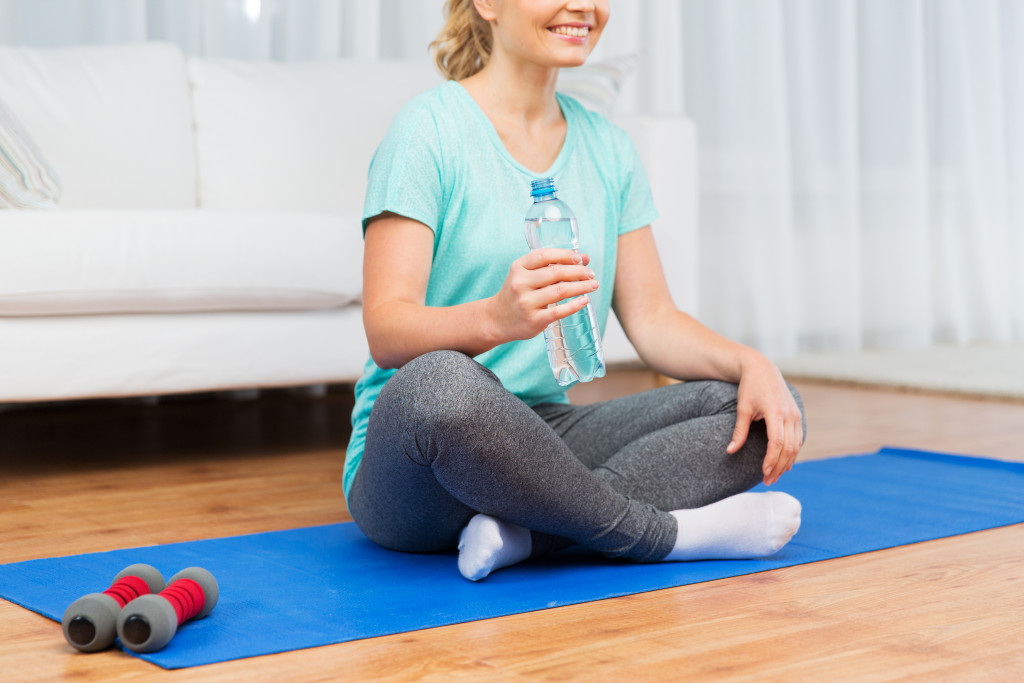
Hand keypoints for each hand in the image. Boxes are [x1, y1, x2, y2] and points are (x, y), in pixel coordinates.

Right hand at [488, 248, 597, 342]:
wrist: (497, 319)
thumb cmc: (517, 293)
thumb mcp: (525, 275)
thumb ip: (550, 267)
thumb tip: (584, 259)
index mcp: (518, 267)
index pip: (544, 255)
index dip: (565, 255)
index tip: (580, 258)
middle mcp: (520, 283)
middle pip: (556, 273)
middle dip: (578, 272)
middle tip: (591, 274)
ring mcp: (527, 302)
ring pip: (560, 291)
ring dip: (581, 287)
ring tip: (593, 285)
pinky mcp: (534, 320)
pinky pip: (559, 311)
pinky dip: (575, 305)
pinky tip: (584, 300)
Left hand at [726, 353, 803, 485]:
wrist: (762, 369)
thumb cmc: (750, 387)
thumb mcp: (742, 408)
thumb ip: (739, 431)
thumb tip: (730, 451)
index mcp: (775, 411)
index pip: (777, 442)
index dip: (771, 459)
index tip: (764, 472)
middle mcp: (790, 414)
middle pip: (788, 448)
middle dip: (779, 466)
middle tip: (768, 481)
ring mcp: (796, 415)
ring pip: (796, 445)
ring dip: (786, 463)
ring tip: (774, 476)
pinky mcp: (797, 416)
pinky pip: (798, 439)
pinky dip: (793, 453)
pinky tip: (786, 465)